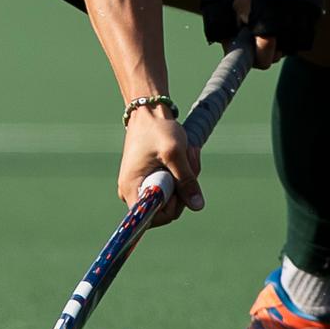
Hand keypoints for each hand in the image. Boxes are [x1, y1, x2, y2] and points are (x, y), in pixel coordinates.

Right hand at [117, 106, 201, 227]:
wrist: (149, 111)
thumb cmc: (157, 129)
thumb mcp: (175, 154)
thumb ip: (186, 181)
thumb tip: (198, 206)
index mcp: (131, 189)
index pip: (153, 218)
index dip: (172, 206)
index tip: (178, 182)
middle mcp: (132, 192)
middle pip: (165, 208)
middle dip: (184, 187)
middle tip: (189, 161)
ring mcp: (141, 186)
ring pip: (172, 196)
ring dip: (186, 177)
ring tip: (188, 153)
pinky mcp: (150, 179)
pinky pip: (171, 186)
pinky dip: (182, 173)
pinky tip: (185, 155)